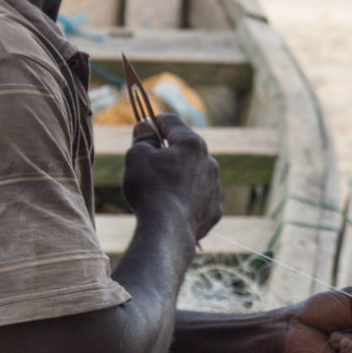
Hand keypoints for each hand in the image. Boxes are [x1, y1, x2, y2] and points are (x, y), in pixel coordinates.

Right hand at [122, 113, 221, 240]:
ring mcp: (215, 187)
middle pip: (185, 149)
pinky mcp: (214, 210)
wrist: (168, 230)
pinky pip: (199, 198)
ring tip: (159, 191)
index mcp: (192, 144)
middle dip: (167, 153)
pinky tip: (172, 208)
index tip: (143, 130)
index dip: (153, 122)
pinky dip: (187, 199)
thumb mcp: (136, 156)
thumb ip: (142, 138)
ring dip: (179, 177)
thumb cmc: (150, 189)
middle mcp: (209, 162)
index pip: (171, 122)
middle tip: (147, 164)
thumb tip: (146, 129)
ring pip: (193, 175)